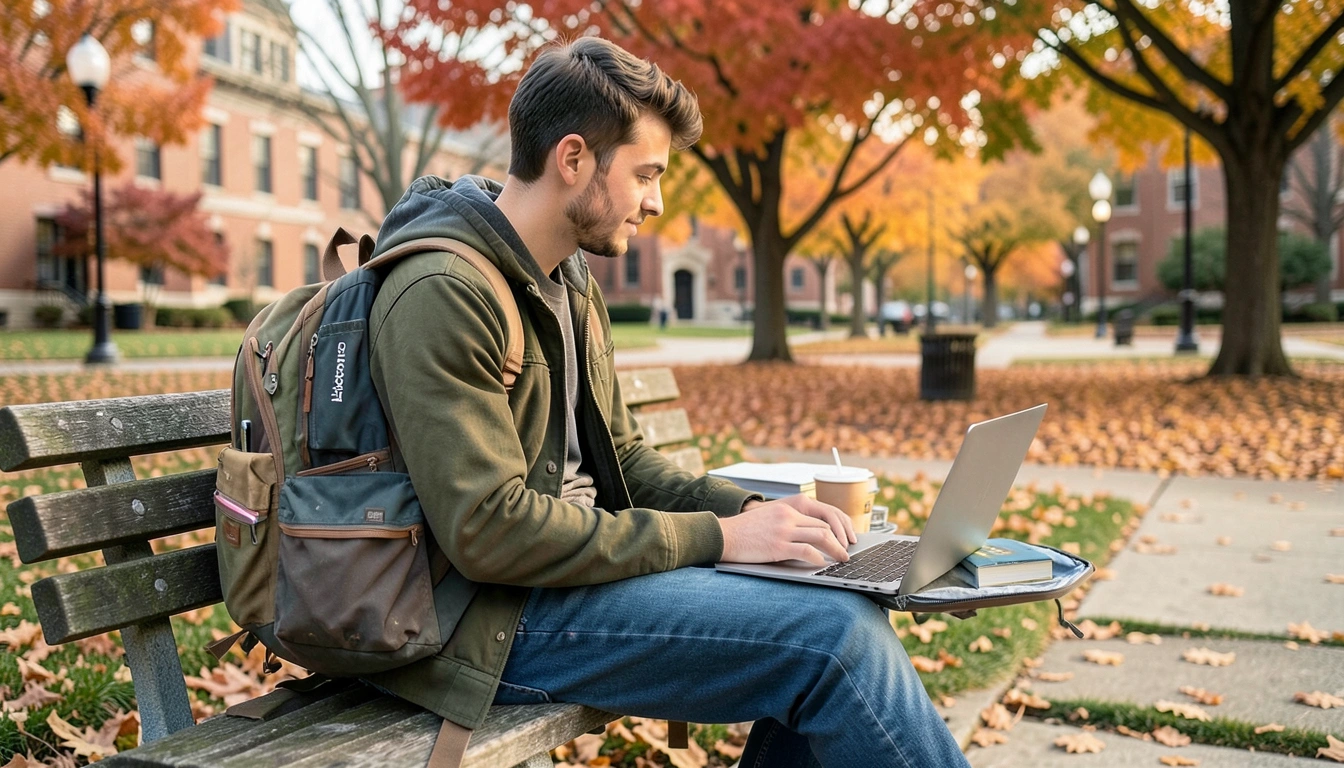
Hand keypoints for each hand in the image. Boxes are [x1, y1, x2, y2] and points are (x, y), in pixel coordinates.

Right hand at [720, 495, 857, 565]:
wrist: (722, 535)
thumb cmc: (744, 532)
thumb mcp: (768, 519)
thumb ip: (787, 523)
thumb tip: (808, 538)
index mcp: (787, 508)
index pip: (820, 515)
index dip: (837, 528)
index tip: (844, 538)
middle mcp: (788, 516)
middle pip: (825, 525)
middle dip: (841, 539)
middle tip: (848, 551)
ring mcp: (783, 530)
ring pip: (821, 536)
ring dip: (836, 549)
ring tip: (842, 559)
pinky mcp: (778, 546)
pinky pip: (807, 551)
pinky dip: (819, 559)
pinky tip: (822, 564)